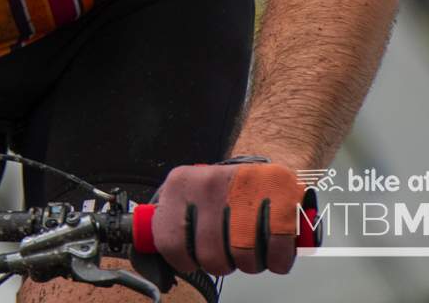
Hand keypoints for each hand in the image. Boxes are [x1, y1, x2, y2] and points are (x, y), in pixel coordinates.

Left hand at [149, 157, 303, 276]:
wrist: (269, 165)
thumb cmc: (225, 190)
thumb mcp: (189, 195)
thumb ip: (172, 220)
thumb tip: (148, 247)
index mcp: (180, 183)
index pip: (170, 243)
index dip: (184, 260)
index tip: (193, 258)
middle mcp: (208, 182)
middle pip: (210, 257)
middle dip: (222, 263)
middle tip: (229, 250)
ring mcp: (244, 188)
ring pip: (243, 258)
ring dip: (251, 263)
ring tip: (251, 245)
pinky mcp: (280, 197)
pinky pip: (276, 253)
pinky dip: (277, 260)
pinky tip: (273, 248)